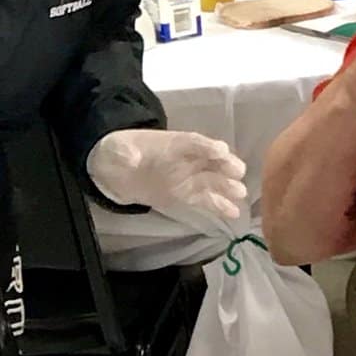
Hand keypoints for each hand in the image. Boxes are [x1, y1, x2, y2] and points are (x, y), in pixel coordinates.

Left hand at [87, 129, 247, 219]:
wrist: (115, 171)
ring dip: (227, 185)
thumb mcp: (116, 149)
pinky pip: (207, 199)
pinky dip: (220, 205)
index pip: (193, 142)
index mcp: (171, 143)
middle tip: (237, 171)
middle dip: (224, 163)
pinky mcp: (187, 195)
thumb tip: (130, 157)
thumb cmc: (120, 153)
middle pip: (210, 159)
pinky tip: (234, 213)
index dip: (206, 145)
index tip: (221, 150)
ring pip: (213, 180)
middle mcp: (186, 159)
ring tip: (240, 193)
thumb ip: (124, 152)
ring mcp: (189, 177)